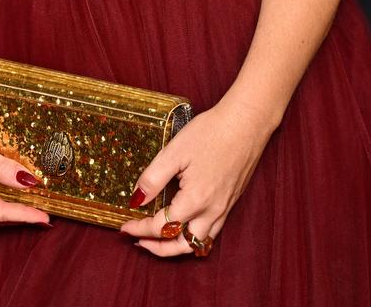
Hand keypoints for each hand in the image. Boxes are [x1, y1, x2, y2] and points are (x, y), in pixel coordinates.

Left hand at [118, 96, 273, 256]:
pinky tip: (186, 224)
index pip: (161, 226)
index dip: (139, 228)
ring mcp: (224, 208)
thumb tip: (136, 200)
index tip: (123, 228)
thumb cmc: (211, 132)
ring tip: (159, 238)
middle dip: (157, 248)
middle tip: (139, 240)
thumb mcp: (175, 151)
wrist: (247, 122)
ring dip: (177, 246)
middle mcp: (211, 211)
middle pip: (181, 246)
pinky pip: (213, 231)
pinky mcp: (231, 201)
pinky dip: (195, 236)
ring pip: (199, 243)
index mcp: (195, 200)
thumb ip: (153, 178)